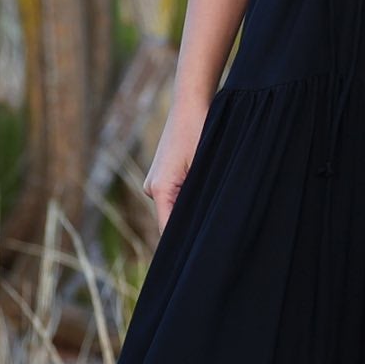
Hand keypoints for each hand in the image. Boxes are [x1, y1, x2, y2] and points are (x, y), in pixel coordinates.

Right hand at [143, 94, 211, 235]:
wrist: (191, 103)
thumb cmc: (200, 130)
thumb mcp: (204, 166)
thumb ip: (198, 198)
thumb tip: (200, 228)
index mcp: (160, 189)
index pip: (168, 230)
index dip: (182, 246)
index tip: (196, 260)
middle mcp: (152, 188)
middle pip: (171, 220)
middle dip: (189, 228)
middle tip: (212, 240)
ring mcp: (155, 181)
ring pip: (174, 207)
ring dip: (191, 210)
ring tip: (213, 214)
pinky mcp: (163, 174)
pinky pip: (174, 195)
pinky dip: (188, 198)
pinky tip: (205, 195)